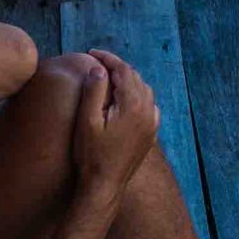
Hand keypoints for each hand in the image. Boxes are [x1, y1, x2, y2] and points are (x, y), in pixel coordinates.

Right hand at [72, 50, 159, 196]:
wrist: (105, 185)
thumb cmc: (91, 155)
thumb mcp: (87, 121)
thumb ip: (94, 91)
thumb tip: (100, 69)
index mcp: (133, 105)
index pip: (123, 70)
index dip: (107, 58)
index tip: (91, 53)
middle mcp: (148, 111)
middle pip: (135, 77)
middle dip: (117, 68)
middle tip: (96, 64)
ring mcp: (151, 123)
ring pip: (144, 90)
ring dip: (128, 80)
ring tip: (108, 78)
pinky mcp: (151, 134)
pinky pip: (149, 106)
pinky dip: (138, 95)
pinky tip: (125, 99)